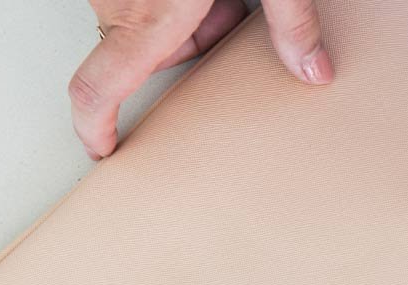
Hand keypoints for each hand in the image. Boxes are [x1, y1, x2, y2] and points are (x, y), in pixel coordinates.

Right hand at [70, 0, 332, 158]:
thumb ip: (291, 21)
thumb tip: (314, 73)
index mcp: (144, 17)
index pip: (95, 89)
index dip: (93, 127)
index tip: (102, 148)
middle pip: (143, 49)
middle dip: (187, 41)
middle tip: (230, 11)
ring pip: (140, 14)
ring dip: (178, 9)